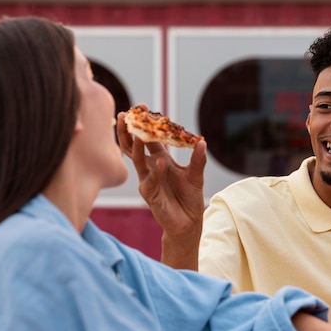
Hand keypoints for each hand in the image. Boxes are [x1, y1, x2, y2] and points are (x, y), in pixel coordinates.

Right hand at [116, 105, 206, 268]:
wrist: (189, 222)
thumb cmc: (189, 198)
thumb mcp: (196, 175)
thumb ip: (198, 159)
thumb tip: (202, 141)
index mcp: (160, 160)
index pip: (149, 139)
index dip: (145, 124)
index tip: (142, 107)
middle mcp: (150, 168)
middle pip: (134, 147)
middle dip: (129, 130)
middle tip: (127, 114)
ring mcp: (148, 181)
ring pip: (137, 161)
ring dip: (136, 147)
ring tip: (138, 133)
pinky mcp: (150, 195)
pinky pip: (150, 180)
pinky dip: (155, 170)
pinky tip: (159, 161)